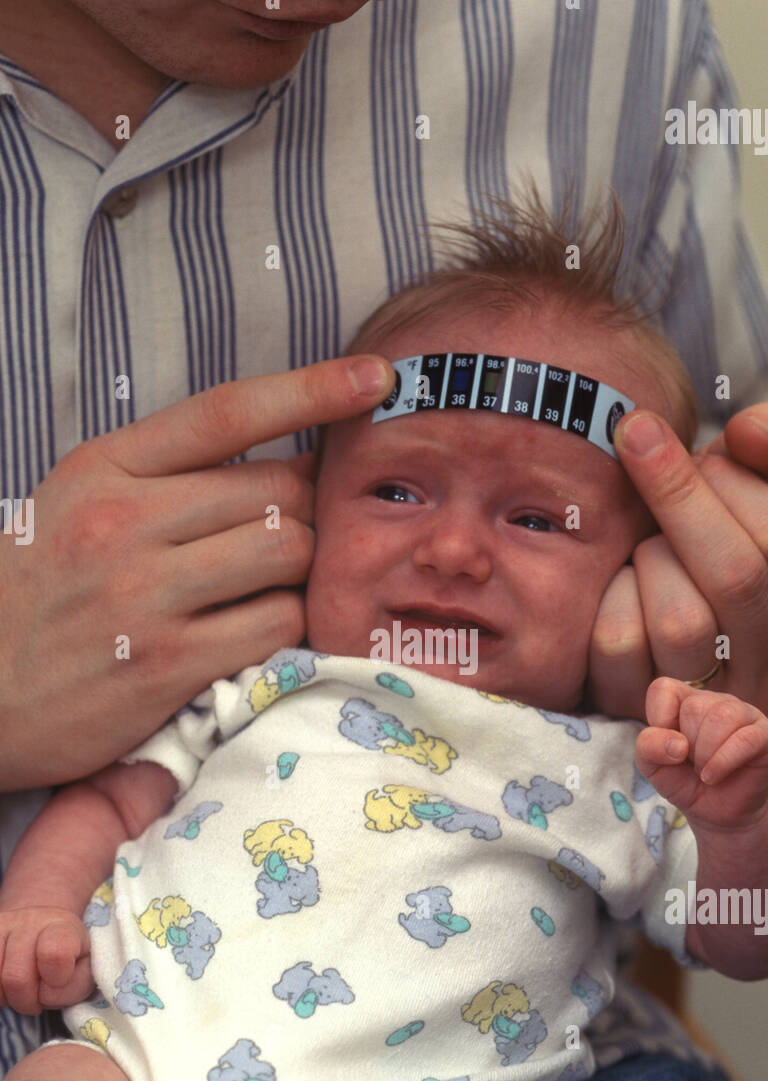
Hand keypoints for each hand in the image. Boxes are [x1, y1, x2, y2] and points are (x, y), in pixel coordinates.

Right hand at [0, 355, 395, 791]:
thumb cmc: (40, 592)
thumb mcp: (78, 503)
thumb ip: (165, 475)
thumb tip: (281, 460)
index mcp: (103, 468)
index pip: (226, 412)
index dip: (312, 388)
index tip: (375, 377)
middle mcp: (125, 522)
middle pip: (280, 489)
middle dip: (306, 509)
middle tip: (287, 535)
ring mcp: (146, 595)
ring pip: (289, 552)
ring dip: (301, 568)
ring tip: (267, 584)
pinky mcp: (168, 665)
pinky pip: (275, 623)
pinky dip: (285, 625)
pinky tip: (256, 630)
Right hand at [0, 908, 92, 1013]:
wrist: (43, 932)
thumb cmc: (69, 960)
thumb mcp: (85, 972)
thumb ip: (74, 986)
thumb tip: (45, 993)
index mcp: (63, 926)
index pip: (54, 954)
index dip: (57, 980)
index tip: (59, 980)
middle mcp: (29, 920)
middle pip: (15, 978)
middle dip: (28, 1000)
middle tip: (37, 997)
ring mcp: (1, 926)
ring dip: (7, 997)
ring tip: (22, 989)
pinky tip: (5, 984)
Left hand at [587, 403, 767, 716]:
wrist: (634, 623)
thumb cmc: (693, 552)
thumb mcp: (738, 497)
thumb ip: (761, 451)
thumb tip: (754, 431)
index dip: (728, 478)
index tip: (677, 432)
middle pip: (736, 577)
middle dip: (678, 497)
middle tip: (634, 441)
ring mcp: (708, 701)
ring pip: (682, 622)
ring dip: (650, 558)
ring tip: (639, 539)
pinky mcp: (643, 712)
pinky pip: (620, 647)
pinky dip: (608, 598)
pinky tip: (610, 579)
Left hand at [635, 677, 767, 829]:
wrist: (716, 814)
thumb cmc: (684, 782)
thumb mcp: (652, 766)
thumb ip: (648, 746)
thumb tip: (678, 743)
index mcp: (685, 701)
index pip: (663, 689)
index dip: (659, 720)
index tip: (669, 746)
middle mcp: (716, 701)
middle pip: (694, 707)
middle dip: (687, 746)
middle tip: (693, 764)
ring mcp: (744, 715)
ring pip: (721, 717)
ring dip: (706, 754)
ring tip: (705, 771)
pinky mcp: (765, 736)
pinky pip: (745, 739)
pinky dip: (723, 762)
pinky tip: (714, 777)